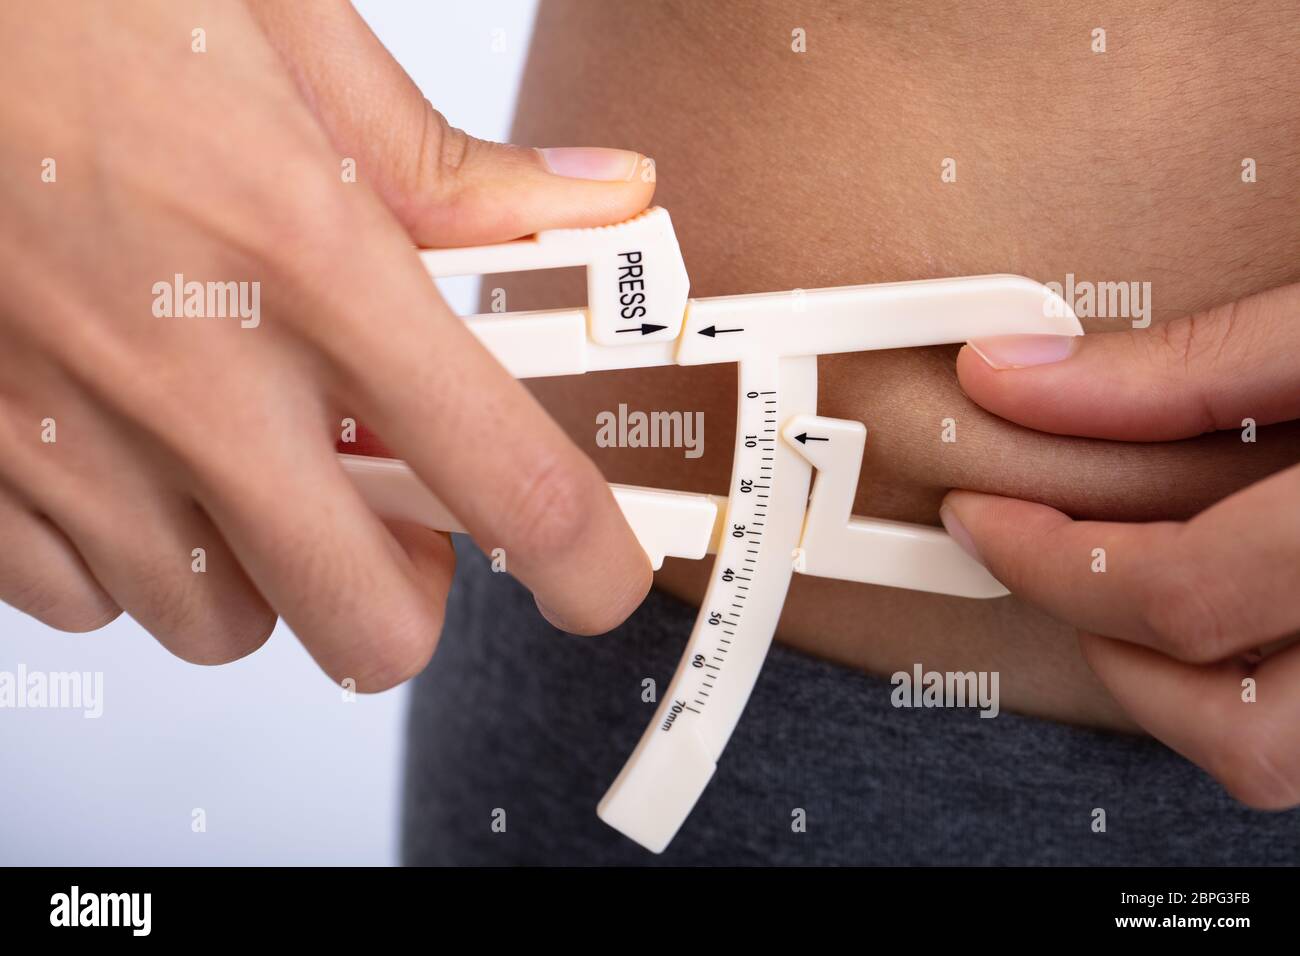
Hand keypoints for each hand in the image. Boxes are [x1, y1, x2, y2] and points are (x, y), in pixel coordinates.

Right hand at [0, 0, 653, 687]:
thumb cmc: (79, 4)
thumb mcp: (290, 34)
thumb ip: (449, 165)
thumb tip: (600, 201)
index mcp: (306, 256)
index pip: (501, 475)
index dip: (584, 564)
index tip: (600, 582)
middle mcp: (189, 374)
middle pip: (365, 623)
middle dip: (407, 595)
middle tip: (396, 512)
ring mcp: (66, 436)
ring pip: (222, 627)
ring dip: (269, 573)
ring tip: (251, 464)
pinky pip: (81, 604)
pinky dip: (136, 562)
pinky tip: (141, 462)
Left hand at [939, 282, 1299, 806]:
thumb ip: (1189, 368)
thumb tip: (1019, 377)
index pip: (1183, 592)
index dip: (1048, 555)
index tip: (985, 508)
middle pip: (1244, 731)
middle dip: (1113, 645)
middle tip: (1045, 553)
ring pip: (1289, 761)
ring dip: (1183, 691)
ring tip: (1133, 589)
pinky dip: (1254, 684)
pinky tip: (1234, 603)